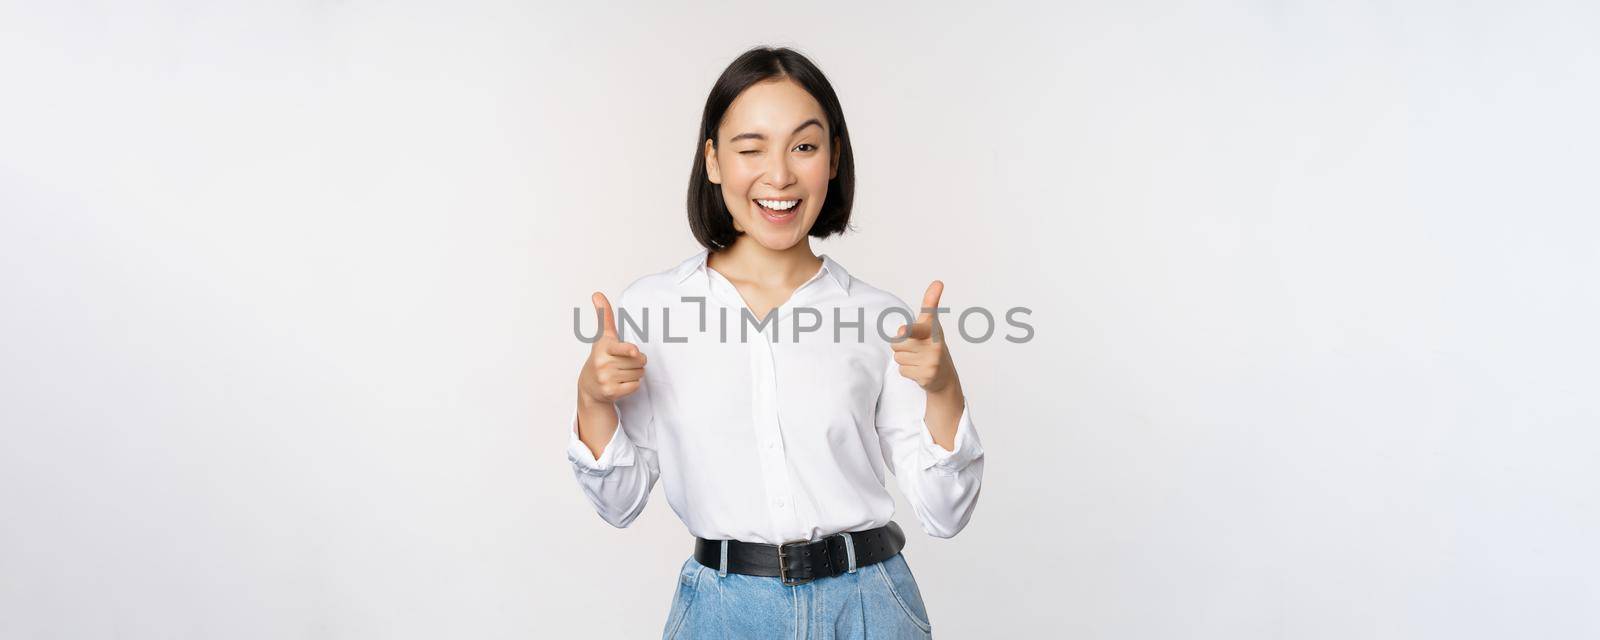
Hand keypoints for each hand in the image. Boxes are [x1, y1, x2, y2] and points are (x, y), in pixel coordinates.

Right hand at [577, 291, 646, 404]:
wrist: (589, 386)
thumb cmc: (601, 356)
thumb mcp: (602, 337)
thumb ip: (604, 316)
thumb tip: (597, 293)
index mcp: (604, 348)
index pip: (620, 348)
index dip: (628, 349)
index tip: (634, 351)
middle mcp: (603, 363)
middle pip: (639, 361)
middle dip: (637, 361)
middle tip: (624, 362)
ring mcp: (606, 379)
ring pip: (639, 373)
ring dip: (635, 373)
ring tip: (621, 372)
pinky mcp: (610, 392)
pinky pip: (635, 386)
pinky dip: (633, 384)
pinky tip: (621, 382)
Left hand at [892, 280, 958, 394]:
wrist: (945, 376)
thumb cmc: (934, 345)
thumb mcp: (932, 324)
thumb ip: (930, 304)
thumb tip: (938, 282)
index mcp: (932, 331)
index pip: (918, 328)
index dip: (908, 330)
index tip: (902, 330)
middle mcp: (934, 346)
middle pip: (897, 343)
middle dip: (902, 346)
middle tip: (916, 349)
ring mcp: (931, 363)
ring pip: (898, 358)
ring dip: (905, 360)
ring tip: (919, 360)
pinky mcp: (926, 377)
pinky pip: (902, 371)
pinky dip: (908, 371)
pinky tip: (919, 370)